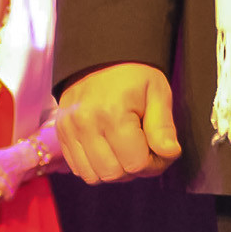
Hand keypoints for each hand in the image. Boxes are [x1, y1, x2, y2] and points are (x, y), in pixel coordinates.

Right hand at [56, 63, 180, 183]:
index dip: (154, 164)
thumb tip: (169, 154)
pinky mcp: (61, 134)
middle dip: (135, 170)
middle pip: (113, 174)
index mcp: (112, 113)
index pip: (135, 164)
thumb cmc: (135, 75)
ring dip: (115, 171)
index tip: (162, 151)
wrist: (102, 55)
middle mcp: (84, 124)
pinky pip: (78, 169)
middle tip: (146, 151)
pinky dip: (97, 167)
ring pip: (93, 176)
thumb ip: (163, 126)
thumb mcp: (158, 92)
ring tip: (127, 151)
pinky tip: (110, 150)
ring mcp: (68, 130)